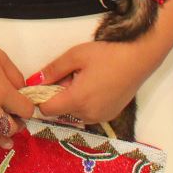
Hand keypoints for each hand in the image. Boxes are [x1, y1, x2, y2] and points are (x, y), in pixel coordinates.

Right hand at [0, 17, 33, 148]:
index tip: (24, 107)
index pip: (25, 111)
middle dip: (17, 126)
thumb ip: (16, 77)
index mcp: (0, 90)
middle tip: (16, 122)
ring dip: (2, 137)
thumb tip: (22, 94)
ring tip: (7, 139)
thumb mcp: (0, 57)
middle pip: (10, 128)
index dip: (28, 109)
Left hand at [30, 40, 162, 125]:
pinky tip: (93, 86)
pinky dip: (84, 103)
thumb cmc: (106, 54)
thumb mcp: (74, 56)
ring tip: (82, 79)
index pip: (47, 110)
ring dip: (71, 100)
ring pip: (74, 113)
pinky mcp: (110, 116)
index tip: (43, 84)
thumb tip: (33, 81)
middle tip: (70, 76)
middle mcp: (89, 114)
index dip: (40, 98)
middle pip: (60, 111)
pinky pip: (88, 114)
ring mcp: (101, 117)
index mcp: (78, 100)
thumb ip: (52, 70)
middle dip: (58, 96)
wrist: (138, 59)